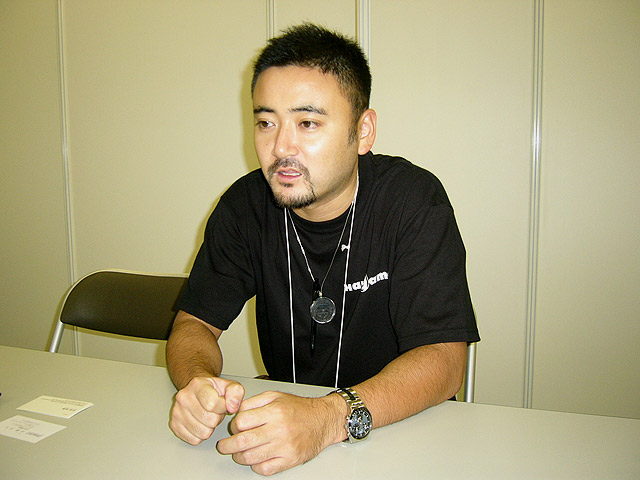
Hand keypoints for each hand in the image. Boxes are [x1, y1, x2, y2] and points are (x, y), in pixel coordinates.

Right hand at [170, 376, 244, 444]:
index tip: (223, 404)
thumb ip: (236, 393)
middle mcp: (183, 397)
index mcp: (197, 385)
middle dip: (217, 417)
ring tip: (208, 416)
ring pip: (203, 433)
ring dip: (210, 427)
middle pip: (210, 420)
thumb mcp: (230, 386)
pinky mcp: (174, 425)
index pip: (212, 403)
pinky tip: (201, 423)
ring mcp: (177, 412)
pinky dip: (200, 435)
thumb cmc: (214, 390)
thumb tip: (232, 407)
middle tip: (215, 411)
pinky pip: (194, 440)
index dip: (222, 407)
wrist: (198, 390)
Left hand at [216, 391, 344, 475]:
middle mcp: (279, 429)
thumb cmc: (299, 408)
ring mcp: (284, 447)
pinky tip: (256, 459)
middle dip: (228, 446)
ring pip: (251, 457)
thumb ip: (254, 402)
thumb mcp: (276, 396)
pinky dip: (255, 466)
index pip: (242, 422)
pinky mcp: (290, 460)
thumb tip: (236, 412)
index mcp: (274, 411)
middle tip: (224, 446)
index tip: (234, 428)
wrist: (324, 420)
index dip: (233, 426)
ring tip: (238, 453)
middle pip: (243, 442)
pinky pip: (265, 469)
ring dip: (239, 457)